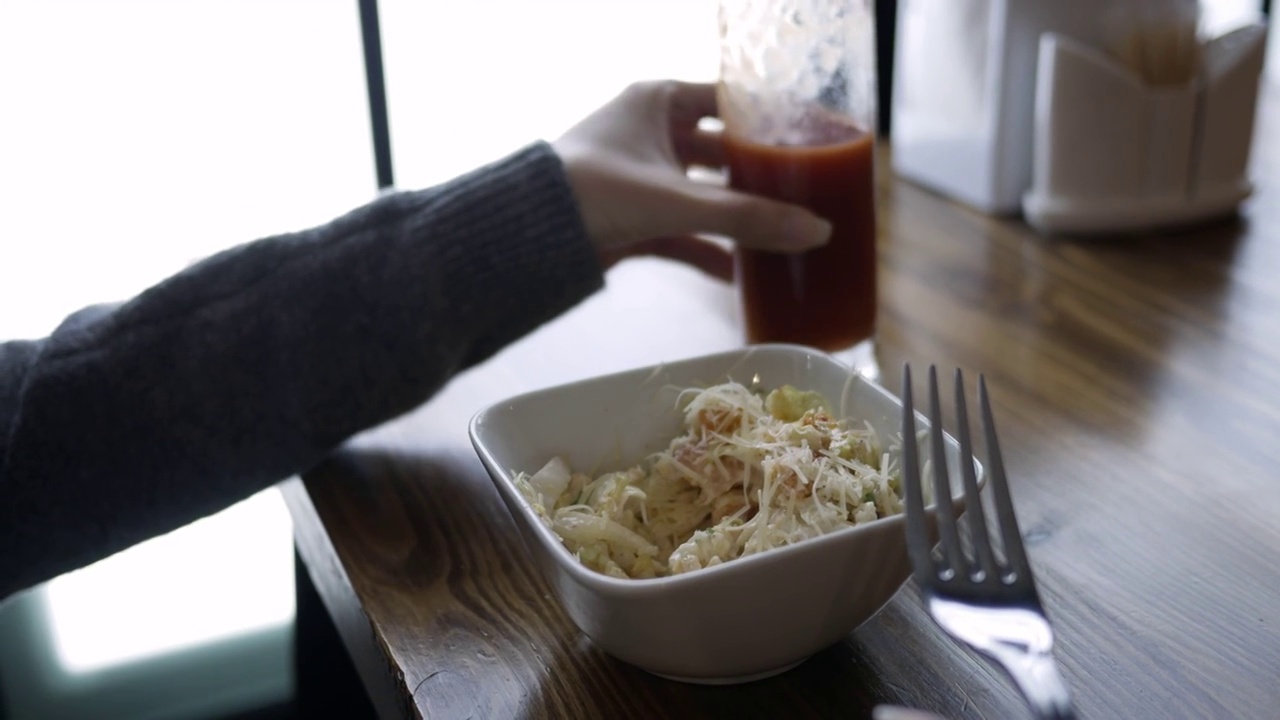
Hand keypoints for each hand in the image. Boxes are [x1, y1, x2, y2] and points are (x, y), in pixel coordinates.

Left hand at [552, 80, 831, 279]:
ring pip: (701, 194)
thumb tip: (815, 231)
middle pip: (719, 151)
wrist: (526, 237)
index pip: (727, 101)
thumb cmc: (591, 191)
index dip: (767, 119)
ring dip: (735, 216)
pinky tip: (737, 275)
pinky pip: (679, 231)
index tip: (807, 139)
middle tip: (802, 192)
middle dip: (757, 175)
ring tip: (779, 234)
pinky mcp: (629, 218)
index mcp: (657, 102)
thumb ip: (747, 217)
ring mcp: (638, 178)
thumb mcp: (677, 201)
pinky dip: (706, 249)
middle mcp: (649, 132)